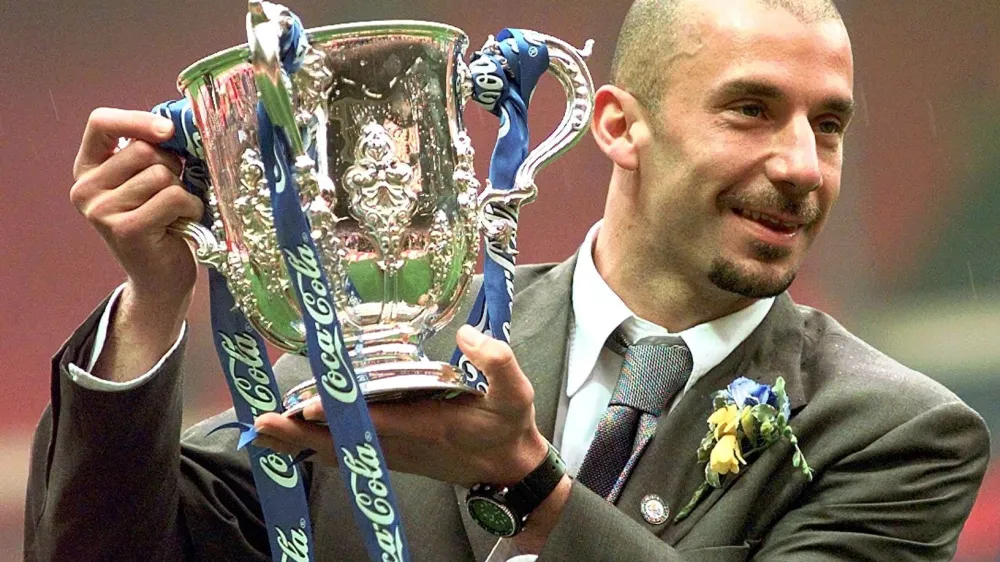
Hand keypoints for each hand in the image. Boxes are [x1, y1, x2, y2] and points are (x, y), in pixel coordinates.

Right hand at [71, 108, 204, 380]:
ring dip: (183, 192)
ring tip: (175, 213)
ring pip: (161, 175)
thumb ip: (152, 152)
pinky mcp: (127, 230)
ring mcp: (102, 211)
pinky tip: (182, 224)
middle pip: (143, 150)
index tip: (167, 131)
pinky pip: (173, 197)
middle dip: (171, 167)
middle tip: (171, 193)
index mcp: (88, 169)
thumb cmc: (163, 223)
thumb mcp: (149, 181)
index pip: (101, 123)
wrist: (161, 279)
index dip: (137, 120)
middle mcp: (86, 189)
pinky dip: (189, 208)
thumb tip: (177, 124)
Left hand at [254, 325, 549, 486]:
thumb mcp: (517, 394)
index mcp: (427, 425)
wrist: (511, 470)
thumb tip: (466, 334)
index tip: (304, 409)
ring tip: (263, 430)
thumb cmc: (509, 428)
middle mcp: (402, 443)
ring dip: (300, 442)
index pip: (374, 421)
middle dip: (300, 434)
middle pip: (342, 440)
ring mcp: (394, 453)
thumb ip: (499, 361)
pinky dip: (316, 446)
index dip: (339, 415)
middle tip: (261, 424)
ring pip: (338, 449)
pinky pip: (347, 453)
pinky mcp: (392, 456)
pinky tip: (294, 438)